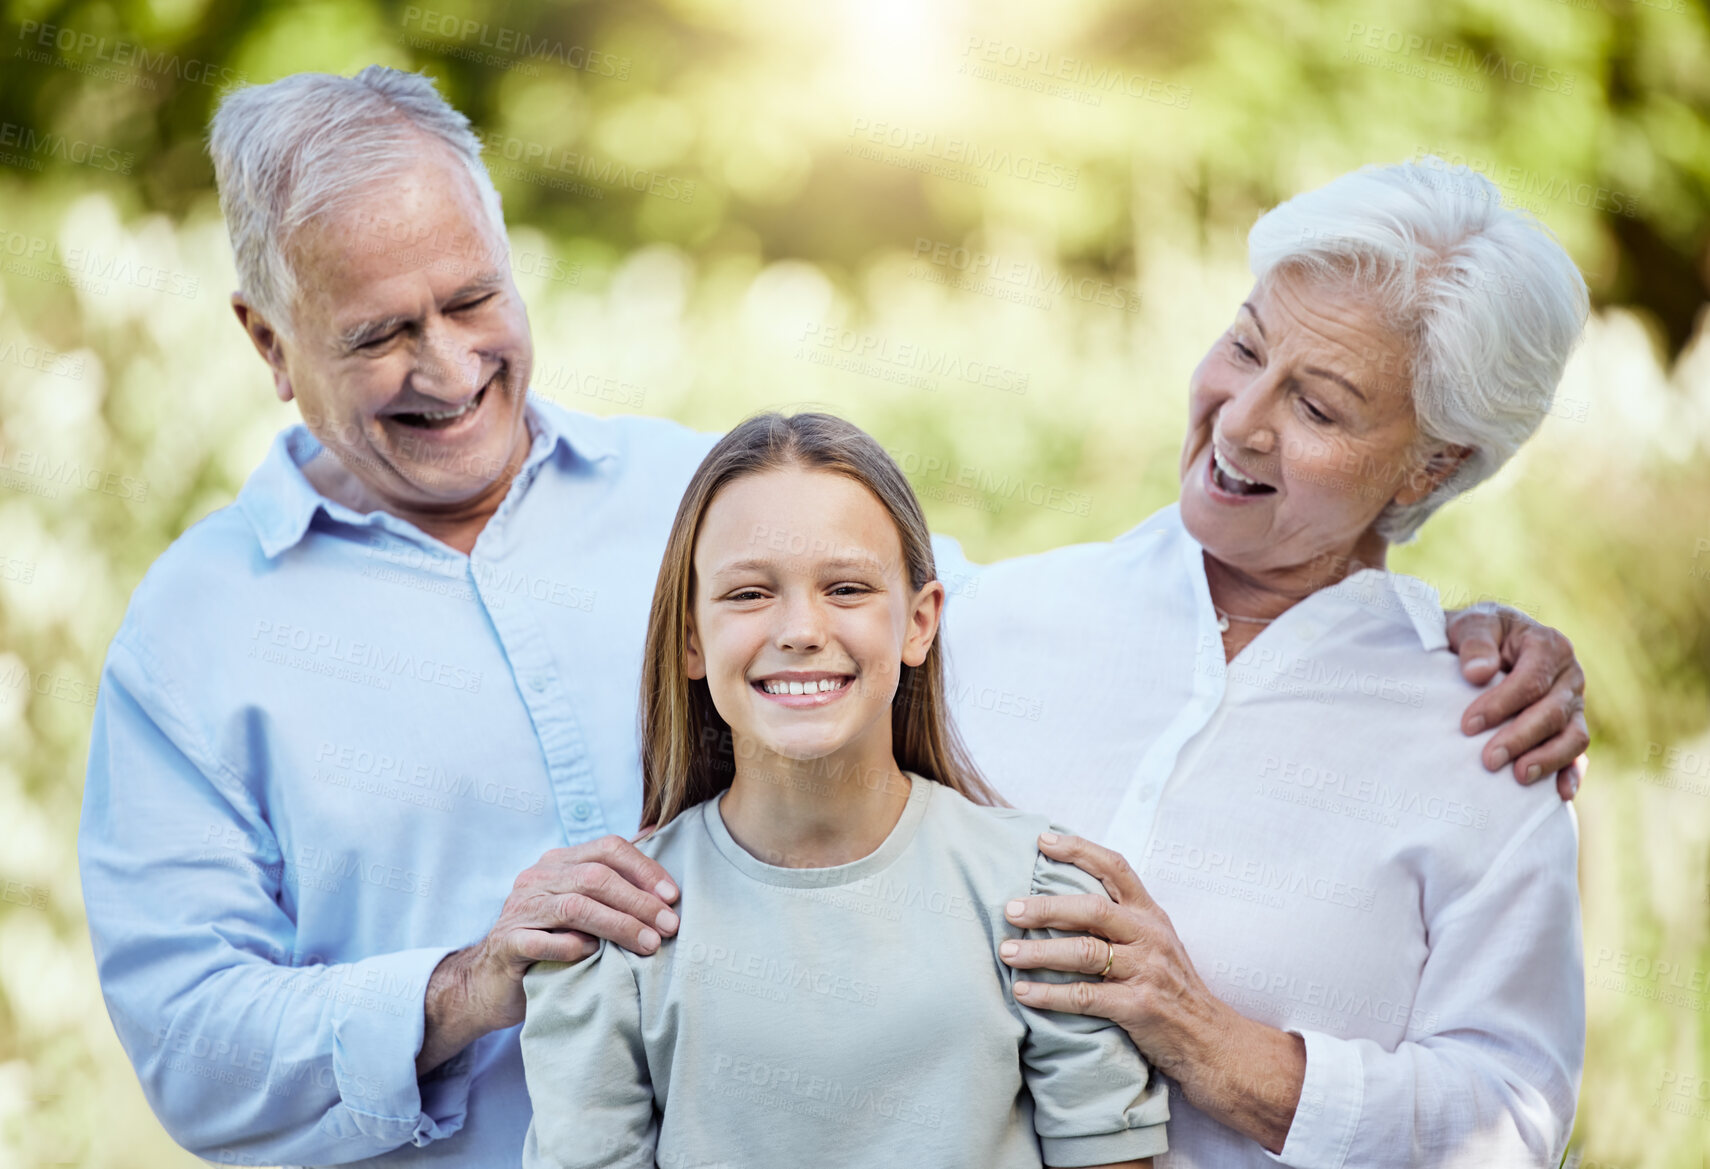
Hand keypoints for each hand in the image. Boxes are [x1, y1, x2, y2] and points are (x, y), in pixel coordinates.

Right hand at [416, 834, 679, 1074]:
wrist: (490, 982)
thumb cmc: (550, 941)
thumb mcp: (582, 904)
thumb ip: (612, 875)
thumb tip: (653, 831)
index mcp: (559, 863)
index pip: (608, 848)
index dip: (644, 869)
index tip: (673, 896)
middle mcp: (537, 878)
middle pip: (596, 877)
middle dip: (639, 901)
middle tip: (669, 926)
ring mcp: (520, 910)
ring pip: (575, 907)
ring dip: (618, 924)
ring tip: (649, 944)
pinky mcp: (507, 944)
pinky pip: (543, 941)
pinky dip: (573, 947)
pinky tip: (594, 956)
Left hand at [1000, 833, 1304, 1153]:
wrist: (1212, 1042)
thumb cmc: (1174, 991)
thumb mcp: (1157, 945)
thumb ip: (1123, 923)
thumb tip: (1063, 903)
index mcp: (1152, 915)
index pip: (1116, 868)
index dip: (1079, 850)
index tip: (1042, 840)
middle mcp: (1150, 936)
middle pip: (1091, 909)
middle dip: (1045, 907)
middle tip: (1009, 909)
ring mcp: (1146, 971)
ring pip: (1083, 953)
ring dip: (1038, 952)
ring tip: (1006, 952)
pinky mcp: (1139, 1007)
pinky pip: (1085, 997)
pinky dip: (1049, 994)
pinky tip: (1023, 993)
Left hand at [1445, 603, 1588, 800]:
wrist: (1486, 642)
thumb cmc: (1477, 633)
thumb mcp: (1472, 625)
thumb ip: (1474, 643)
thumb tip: (1477, 673)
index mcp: (1549, 646)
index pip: (1530, 681)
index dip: (1500, 705)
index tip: (1468, 726)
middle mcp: (1569, 676)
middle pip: (1553, 713)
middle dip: (1520, 738)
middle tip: (1488, 760)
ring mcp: (1574, 704)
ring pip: (1573, 737)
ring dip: (1548, 759)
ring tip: (1519, 777)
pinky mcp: (1570, 727)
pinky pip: (1578, 755)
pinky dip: (1571, 774)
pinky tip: (1559, 794)